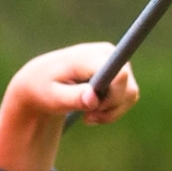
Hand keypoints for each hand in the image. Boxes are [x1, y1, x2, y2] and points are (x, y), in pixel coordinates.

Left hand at [0, 42, 141, 140]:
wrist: (40, 81)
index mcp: (89, 55)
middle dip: (110, 108)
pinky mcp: (120, 72)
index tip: (94, 109)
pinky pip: (129, 96)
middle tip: (87, 117)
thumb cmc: (43, 89)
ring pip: (131, 94)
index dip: (113, 97)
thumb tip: (93, 99)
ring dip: (111, 112)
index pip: (119, 74)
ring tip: (88, 116)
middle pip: (128, 88)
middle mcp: (108, 53)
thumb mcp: (51, 97)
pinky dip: (113, 110)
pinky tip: (93, 112)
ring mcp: (116, 61)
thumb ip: (73, 98)